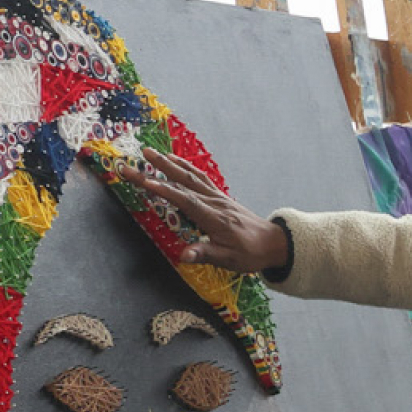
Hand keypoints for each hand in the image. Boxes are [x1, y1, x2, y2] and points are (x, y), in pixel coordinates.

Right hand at [111, 146, 289, 271]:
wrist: (273, 243)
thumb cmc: (250, 253)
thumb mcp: (228, 259)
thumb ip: (205, 254)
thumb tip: (183, 255)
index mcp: (214, 218)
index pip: (186, 200)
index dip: (165, 191)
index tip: (145, 181)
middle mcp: (214, 203)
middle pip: (183, 182)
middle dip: (159, 169)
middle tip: (138, 158)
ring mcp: (217, 197)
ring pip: (190, 175)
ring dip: (169, 163)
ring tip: (150, 152)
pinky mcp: (220, 196)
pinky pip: (200, 177)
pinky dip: (185, 166)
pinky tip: (174, 160)